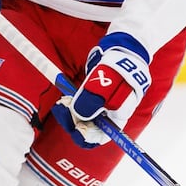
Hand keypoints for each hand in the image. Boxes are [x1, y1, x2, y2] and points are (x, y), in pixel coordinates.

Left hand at [53, 33, 151, 148]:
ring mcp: (102, 104)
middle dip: (73, 121)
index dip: (86, 137)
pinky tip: (67, 95)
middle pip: (88, 128)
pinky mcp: (95, 94)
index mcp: (118, 116)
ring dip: (70, 112)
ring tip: (63, 100)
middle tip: (62, 108)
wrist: (123, 48)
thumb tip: (78, 116)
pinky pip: (81, 104)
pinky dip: (72, 102)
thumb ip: (90, 103)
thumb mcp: (103, 85)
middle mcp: (110, 113)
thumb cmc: (117, 67)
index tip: (74, 128)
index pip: (101, 137)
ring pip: (82, 116)